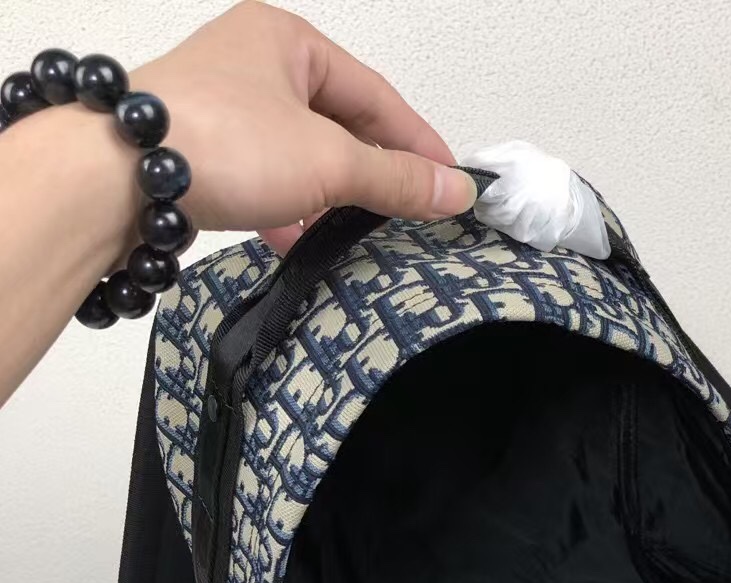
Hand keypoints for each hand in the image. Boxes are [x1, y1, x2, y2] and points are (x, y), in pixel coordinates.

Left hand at [133, 1, 475, 253]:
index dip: (418, 142)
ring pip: (301, 153)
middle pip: (339, 123)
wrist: (118, 179)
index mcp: (288, 41)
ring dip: (332, 194)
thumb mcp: (330, 161)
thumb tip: (455, 191)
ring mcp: (223, 108)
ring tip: (362, 228)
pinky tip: (301, 237)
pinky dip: (289, 208)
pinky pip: (265, 177)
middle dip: (374, 170)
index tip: (449, 182)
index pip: (376, 95)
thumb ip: (396, 178)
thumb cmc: (220, 143)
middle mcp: (253, 64)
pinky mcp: (201, 151)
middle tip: (410, 209)